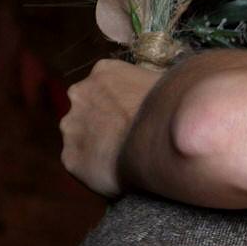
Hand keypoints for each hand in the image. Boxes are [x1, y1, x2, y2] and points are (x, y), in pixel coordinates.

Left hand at [62, 58, 159, 196]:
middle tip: (128, 139)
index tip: (136, 116)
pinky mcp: (70, 158)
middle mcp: (80, 94)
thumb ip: (152, 87)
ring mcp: (71, 126)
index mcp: (104, 71)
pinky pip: (82, 165)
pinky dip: (96, 170)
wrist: (168, 142)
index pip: (106, 86)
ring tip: (125, 159)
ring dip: (96, 145)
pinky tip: (118, 174)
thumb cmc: (176, 110)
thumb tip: (162, 94)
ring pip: (81, 137)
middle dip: (103, 122)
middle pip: (87, 109)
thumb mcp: (168, 84)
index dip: (121, 103)